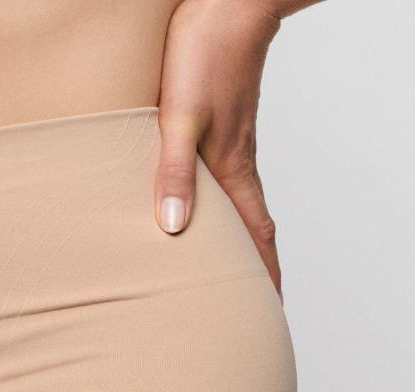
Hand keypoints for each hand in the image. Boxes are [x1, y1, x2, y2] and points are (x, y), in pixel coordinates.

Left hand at [154, 0, 283, 296]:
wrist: (225, 3)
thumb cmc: (204, 54)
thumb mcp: (179, 118)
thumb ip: (173, 173)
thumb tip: (176, 229)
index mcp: (231, 169)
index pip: (256, 236)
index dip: (263, 275)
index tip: (269, 310)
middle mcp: (236, 163)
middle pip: (253, 228)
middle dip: (255, 269)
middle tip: (252, 304)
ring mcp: (231, 144)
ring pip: (240, 204)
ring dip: (239, 239)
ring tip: (229, 268)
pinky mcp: (221, 126)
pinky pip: (225, 179)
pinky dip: (223, 206)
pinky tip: (206, 207)